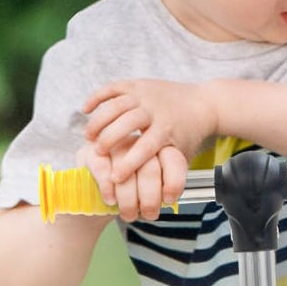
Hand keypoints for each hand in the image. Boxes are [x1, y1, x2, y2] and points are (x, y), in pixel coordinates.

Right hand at [80, 138, 187, 222]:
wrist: (95, 192)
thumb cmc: (127, 193)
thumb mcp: (147, 193)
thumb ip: (159, 194)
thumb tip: (166, 200)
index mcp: (158, 150)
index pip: (173, 160)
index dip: (174, 182)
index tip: (168, 200)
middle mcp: (138, 142)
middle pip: (150, 168)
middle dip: (150, 198)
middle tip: (147, 214)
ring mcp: (114, 145)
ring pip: (126, 168)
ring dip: (129, 199)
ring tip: (128, 214)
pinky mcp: (93, 152)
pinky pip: (103, 169)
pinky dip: (109, 189)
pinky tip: (111, 201)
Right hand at [83, 79, 215, 181]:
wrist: (201, 103)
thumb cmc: (189, 136)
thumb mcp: (182, 155)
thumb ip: (169, 172)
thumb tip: (159, 201)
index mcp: (166, 130)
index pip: (145, 148)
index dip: (129, 163)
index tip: (115, 178)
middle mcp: (154, 110)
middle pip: (127, 122)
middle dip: (110, 138)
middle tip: (97, 152)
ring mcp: (144, 95)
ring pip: (117, 104)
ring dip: (100, 121)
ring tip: (88, 137)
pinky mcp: (137, 84)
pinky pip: (113, 88)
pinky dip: (98, 97)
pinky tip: (85, 110)